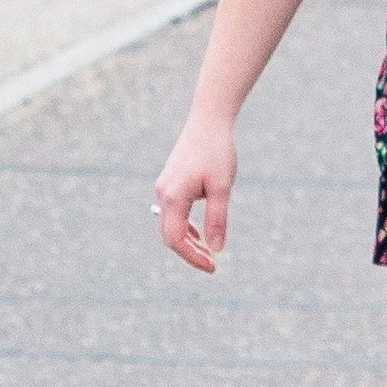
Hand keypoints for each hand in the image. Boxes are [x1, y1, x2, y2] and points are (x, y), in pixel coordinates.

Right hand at [153, 108, 237, 274]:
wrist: (209, 120)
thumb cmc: (217, 152)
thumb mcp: (222, 188)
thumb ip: (217, 219)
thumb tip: (216, 249)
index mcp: (173, 197)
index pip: (176, 240)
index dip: (192, 257)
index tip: (212, 266)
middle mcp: (163, 194)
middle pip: (170, 235)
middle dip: (190, 252)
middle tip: (212, 264)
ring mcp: (164, 188)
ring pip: (170, 225)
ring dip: (188, 241)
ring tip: (208, 251)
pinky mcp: (170, 182)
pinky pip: (173, 213)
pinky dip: (185, 226)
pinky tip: (200, 232)